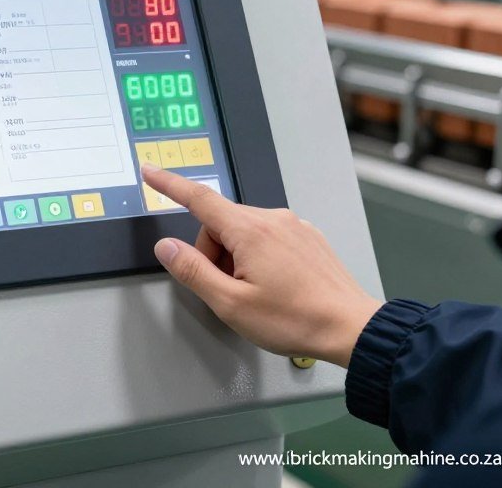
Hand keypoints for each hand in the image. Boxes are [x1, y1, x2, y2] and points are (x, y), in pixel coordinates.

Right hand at [142, 164, 381, 367]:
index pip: (198, 198)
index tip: (151, 172)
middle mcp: (272, 219)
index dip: (170, 185)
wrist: (351, 328)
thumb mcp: (231, 304)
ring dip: (236, 258)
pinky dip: (259, 258)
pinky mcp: (307, 237)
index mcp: (250, 230)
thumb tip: (166, 248)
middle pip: (220, 223)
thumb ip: (193, 271)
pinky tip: (274, 287)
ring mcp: (293, 226)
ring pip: (244, 232)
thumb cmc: (295, 319)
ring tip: (257, 294)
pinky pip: (268, 238)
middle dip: (212, 254)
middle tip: (228, 291)